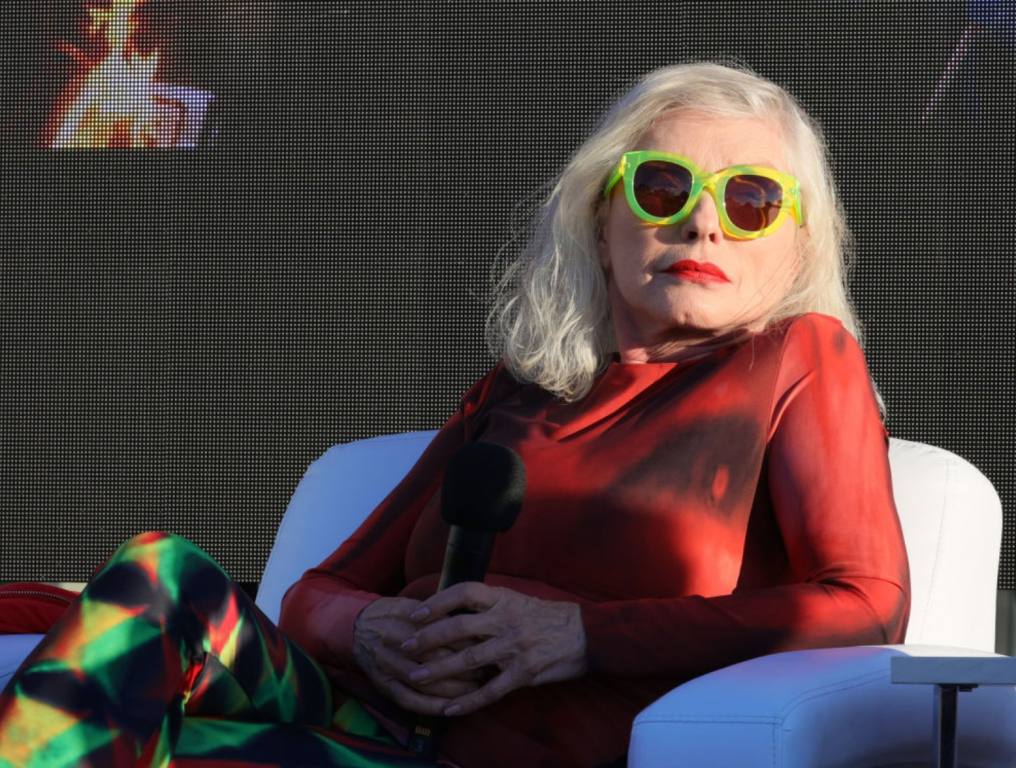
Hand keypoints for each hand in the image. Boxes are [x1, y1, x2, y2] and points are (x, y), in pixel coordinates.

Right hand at [351, 596, 485, 714]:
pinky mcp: (382, 685)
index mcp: (402, 618)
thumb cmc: (393, 614)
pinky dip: (430, 707)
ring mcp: (386, 666)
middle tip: (485, 670)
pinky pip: (409, 700)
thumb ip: (438, 614)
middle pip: (435, 658)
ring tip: (474, 689)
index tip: (485, 646)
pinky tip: (450, 708)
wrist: (356, 627)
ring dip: (452, 689)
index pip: (440, 632)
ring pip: (424, 682)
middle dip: (464, 667)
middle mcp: (393, 642)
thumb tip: (472, 624)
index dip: (466, 642)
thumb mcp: (413, 605)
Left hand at [400, 582, 587, 717]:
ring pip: (469, 660)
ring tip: (415, 677)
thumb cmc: (547, 617)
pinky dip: (468, 701)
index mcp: (504, 599)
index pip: (465, 592)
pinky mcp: (524, 673)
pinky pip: (490, 690)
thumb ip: (489, 605)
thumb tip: (452, 608)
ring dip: (439, 670)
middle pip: (460, 627)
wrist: (586, 634)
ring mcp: (515, 648)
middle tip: (405, 646)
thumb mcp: (517, 600)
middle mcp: (507, 621)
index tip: (416, 612)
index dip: (438, 600)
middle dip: (429, 638)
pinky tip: (449, 709)